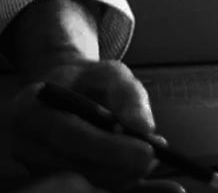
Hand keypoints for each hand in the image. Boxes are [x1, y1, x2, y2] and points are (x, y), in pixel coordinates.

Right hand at [6, 0, 180, 191]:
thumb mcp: (111, 74)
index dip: (109, 147)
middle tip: (155, 160)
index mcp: (30, 109)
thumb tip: (145, 128)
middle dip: (120, 166)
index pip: (69, 135)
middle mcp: (23, 141)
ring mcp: (32, 164)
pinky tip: (133, 169)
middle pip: (74, 165)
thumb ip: (128, 96)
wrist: (65, 90)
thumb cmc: (88, 80)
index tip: (148, 151)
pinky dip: (113, 180)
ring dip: (119, 176)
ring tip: (148, 160)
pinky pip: (83, 186)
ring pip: (81, 180)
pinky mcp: (46, 178)